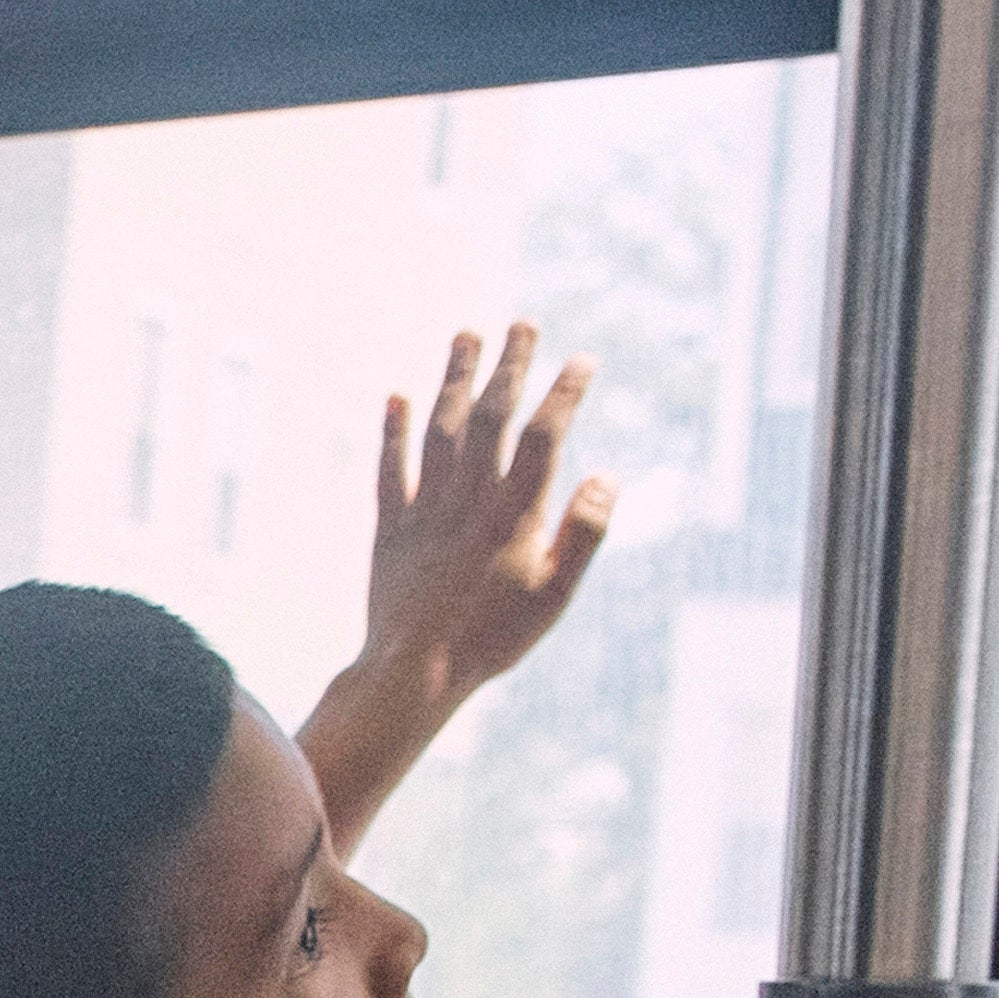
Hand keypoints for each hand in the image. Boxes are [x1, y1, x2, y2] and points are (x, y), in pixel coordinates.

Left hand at [363, 323, 617, 705]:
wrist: (413, 674)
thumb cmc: (492, 640)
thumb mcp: (554, 597)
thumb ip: (584, 535)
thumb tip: (608, 475)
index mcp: (515, 517)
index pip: (543, 439)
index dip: (563, 395)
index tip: (580, 361)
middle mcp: (469, 503)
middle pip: (491, 419)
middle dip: (509, 367)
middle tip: (522, 324)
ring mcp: (426, 512)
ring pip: (441, 432)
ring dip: (454, 380)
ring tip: (466, 335)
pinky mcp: (391, 530)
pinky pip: (390, 470)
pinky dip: (394, 432)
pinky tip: (397, 396)